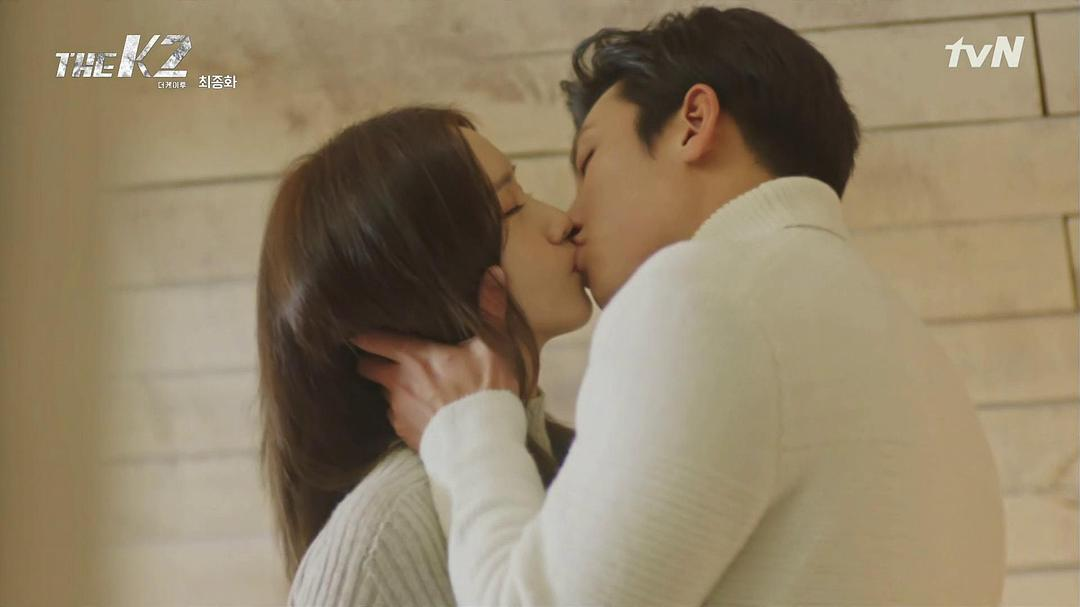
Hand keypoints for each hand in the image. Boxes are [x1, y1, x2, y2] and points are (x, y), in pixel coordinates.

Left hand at [352, 266, 518, 450]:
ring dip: (389, 387)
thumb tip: (493, 272)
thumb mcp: (494, 346)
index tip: (358, 328)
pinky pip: (395, 417)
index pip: (370, 340)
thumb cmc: (488, 391)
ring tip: (407, 384)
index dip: (361, 333)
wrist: (483, 444)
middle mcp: (398, 383)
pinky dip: (403, 411)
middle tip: (381, 355)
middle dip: (369, 360)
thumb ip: (490, 308)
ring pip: (381, 392)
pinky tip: (420, 410)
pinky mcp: (404, 434)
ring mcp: (398, 411)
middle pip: (365, 367)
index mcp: (414, 357)